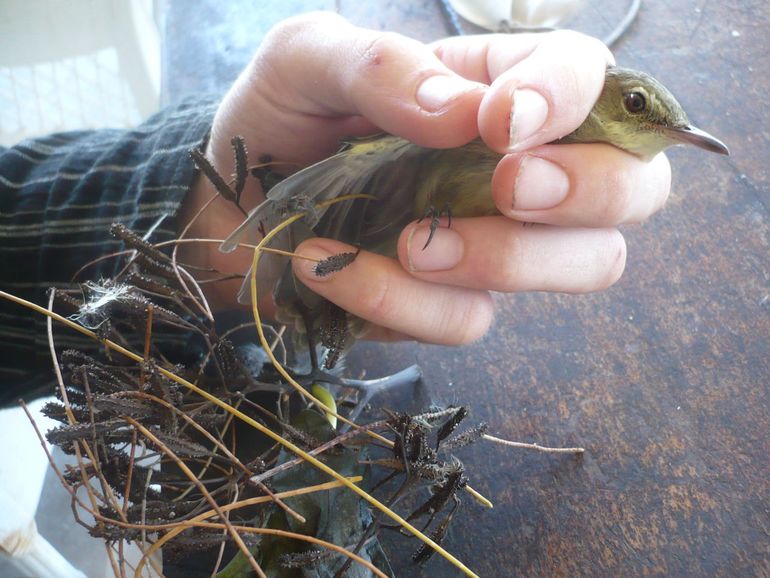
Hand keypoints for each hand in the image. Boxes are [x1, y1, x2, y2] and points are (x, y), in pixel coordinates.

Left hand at [181, 12, 670, 343]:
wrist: (230, 205)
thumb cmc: (279, 120)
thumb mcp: (307, 63)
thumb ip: (383, 66)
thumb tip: (464, 113)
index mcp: (499, 89)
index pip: (591, 81)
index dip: (570, 99)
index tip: (501, 123)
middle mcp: (518, 168)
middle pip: (633, 188)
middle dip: (587, 191)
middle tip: (506, 185)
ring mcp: (496, 242)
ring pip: (586, 265)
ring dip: (504, 258)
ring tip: (411, 240)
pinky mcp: (453, 303)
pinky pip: (468, 320)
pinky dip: (398, 300)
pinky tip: (332, 266)